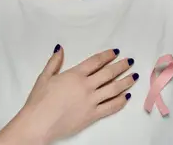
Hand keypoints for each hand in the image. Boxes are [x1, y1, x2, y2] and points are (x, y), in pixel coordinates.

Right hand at [19, 44, 137, 143]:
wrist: (39, 123)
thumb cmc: (39, 101)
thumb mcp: (44, 77)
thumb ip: (54, 62)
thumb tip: (60, 48)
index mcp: (75, 75)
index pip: (96, 61)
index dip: (107, 55)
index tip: (116, 52)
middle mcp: (86, 86)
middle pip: (108, 73)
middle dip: (121, 66)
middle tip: (130, 61)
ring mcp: (91, 101)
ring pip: (114, 89)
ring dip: (125, 82)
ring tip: (133, 77)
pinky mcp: (92, 115)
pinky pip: (111, 107)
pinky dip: (120, 101)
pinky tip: (126, 96)